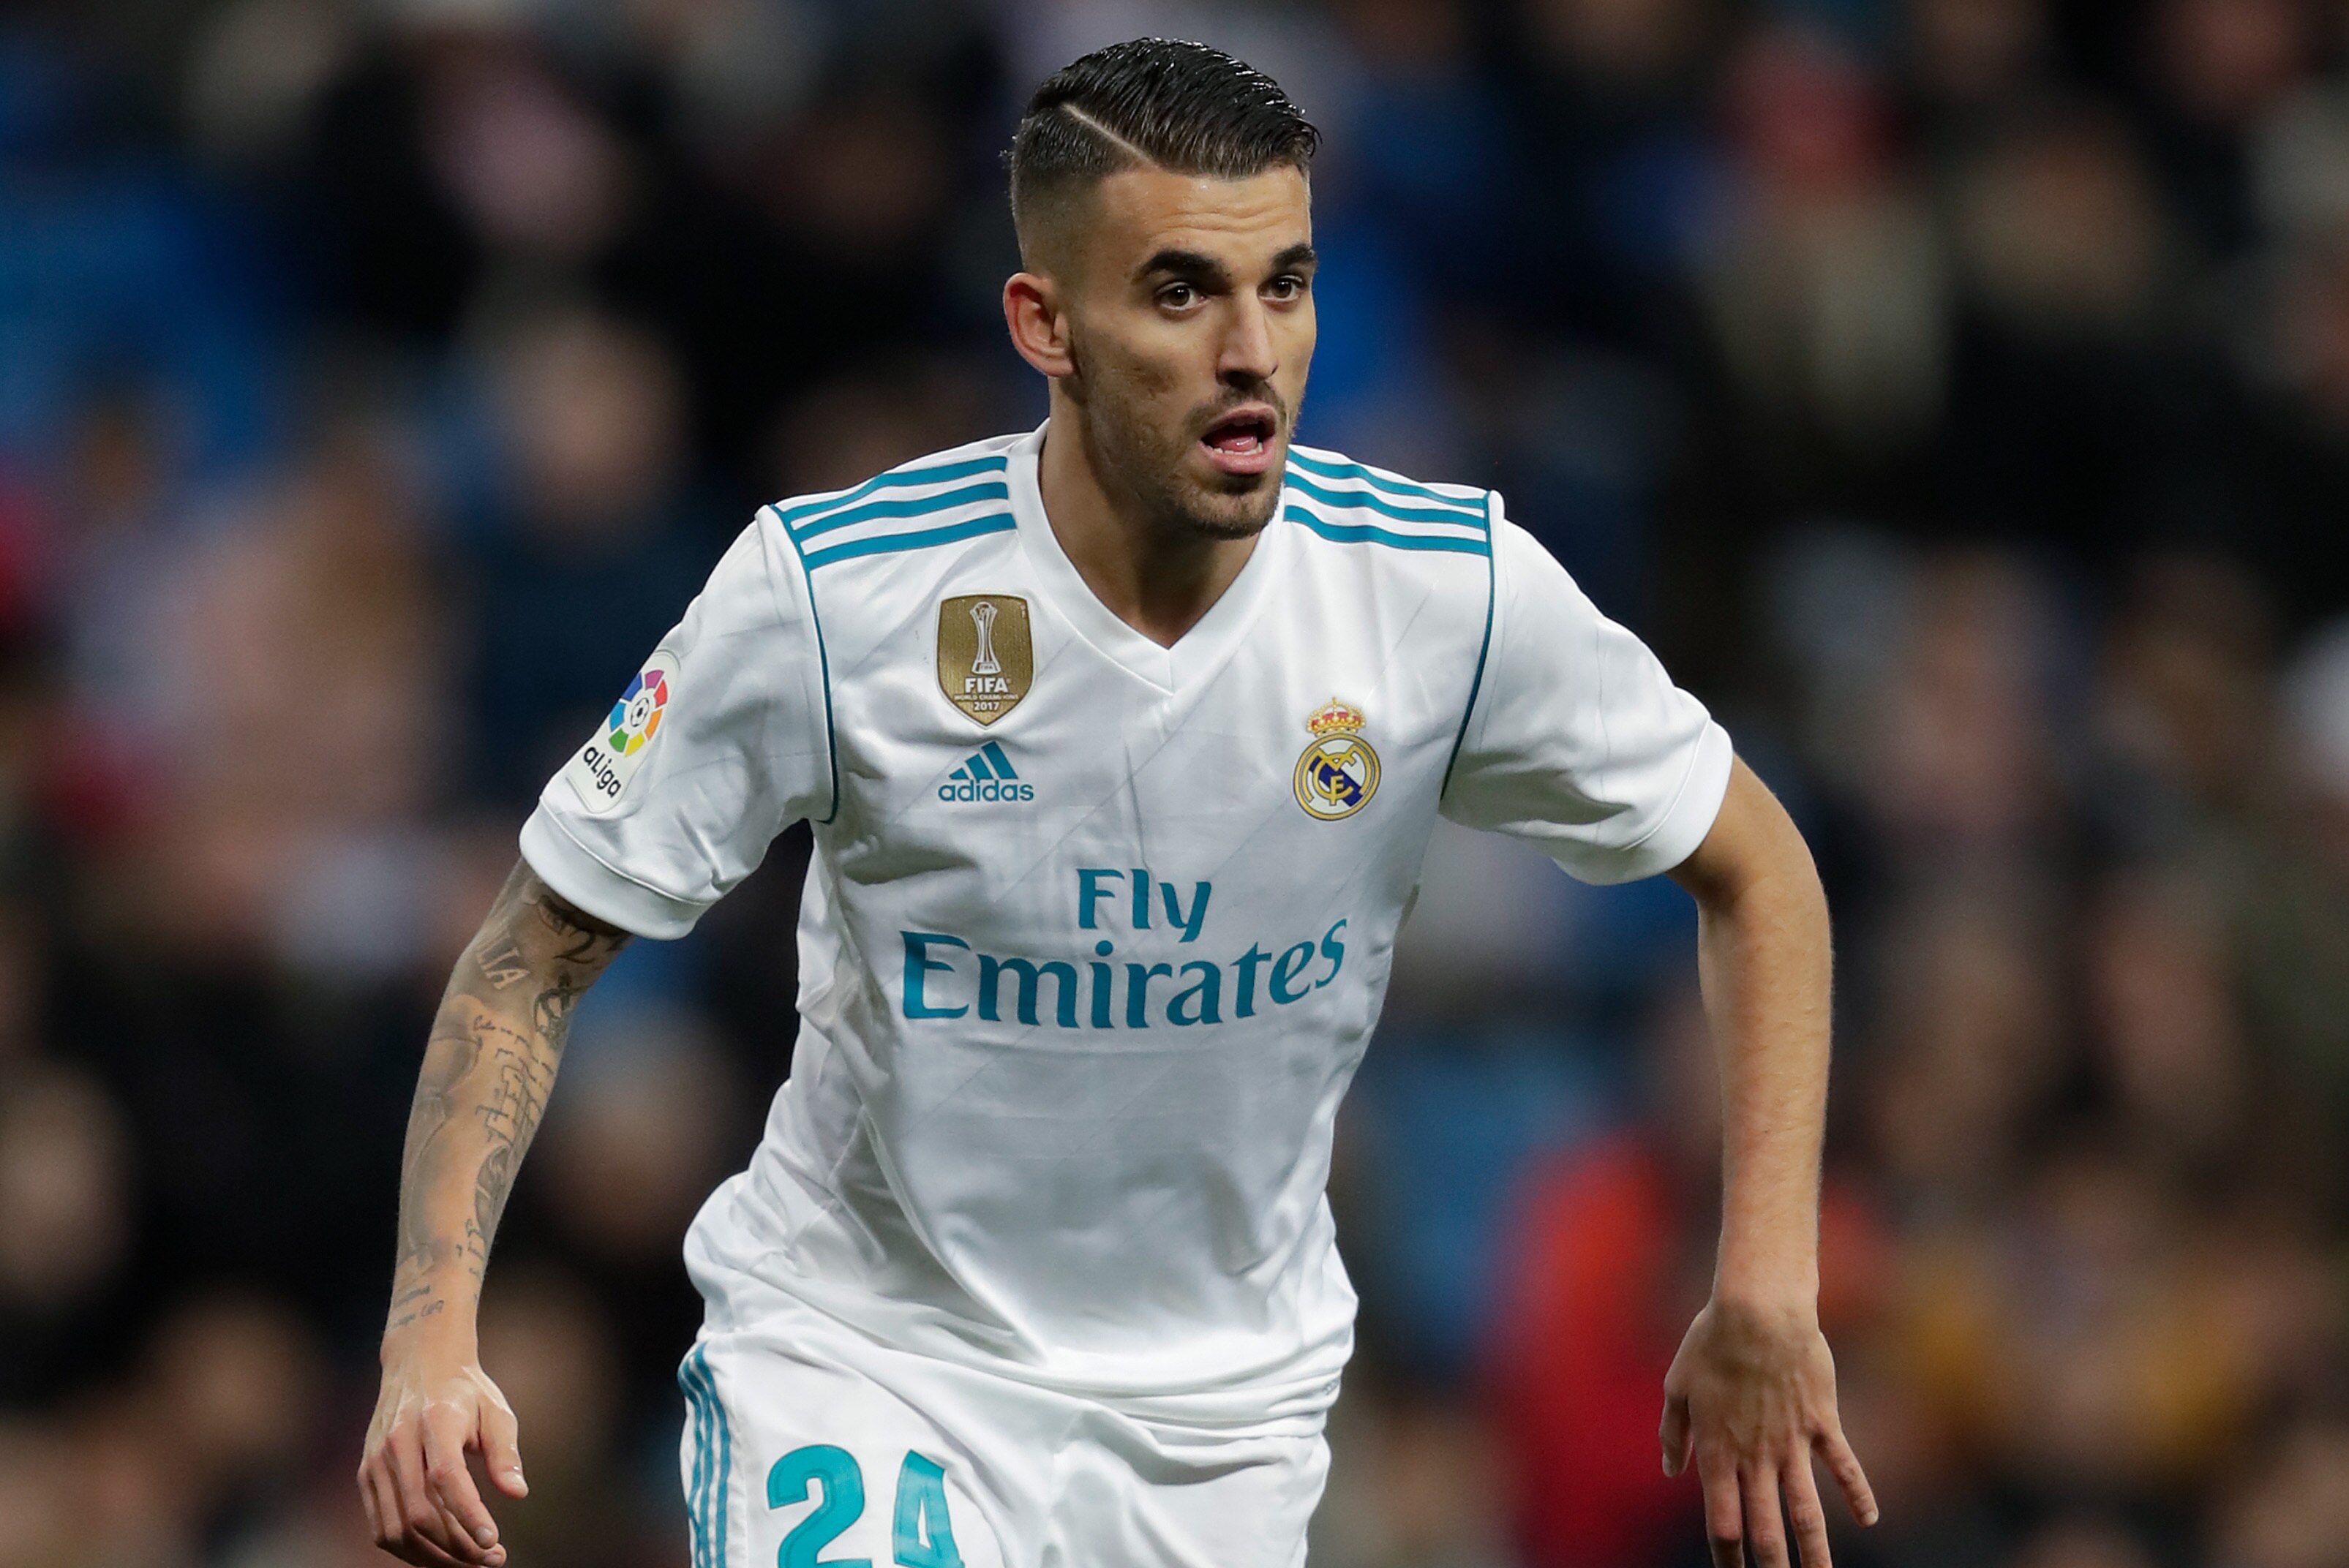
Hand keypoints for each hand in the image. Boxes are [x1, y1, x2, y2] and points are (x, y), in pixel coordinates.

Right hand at [358, 1333, 526, 1566]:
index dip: (468, 1515)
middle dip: (457, 1548)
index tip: (493, 1543)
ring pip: (396, 1530)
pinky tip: (442, 1551)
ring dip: (434, 1557)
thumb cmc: (466, 1391)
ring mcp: (375, 1462)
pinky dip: (410, 1549)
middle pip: (419, 1514)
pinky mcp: (366, 1476)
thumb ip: (504, 1453)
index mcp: (434, 1421)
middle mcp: (397, 1444)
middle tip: (492, 1560)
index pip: (446, 1478)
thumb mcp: (496, 1411)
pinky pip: (382, 1528)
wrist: (419, 1363)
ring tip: (471, 1561)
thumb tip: (517, 1493)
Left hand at [1659, 1295, 1876, 1567]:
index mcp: (1718, 1453)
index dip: (1728, 1556)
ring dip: (1816, 1552)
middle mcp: (1755, 1458)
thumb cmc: (1710, 1342)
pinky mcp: (1822, 1423)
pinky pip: (1844, 1466)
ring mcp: (1792, 1444)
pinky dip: (1859, 1493)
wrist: (1758, 1310)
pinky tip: (1870, 1519)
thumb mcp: (1676, 1386)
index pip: (1723, 1522)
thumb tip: (1673, 1472)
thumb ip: (1673, 1434)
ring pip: (1807, 1512)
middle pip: (1766, 1530)